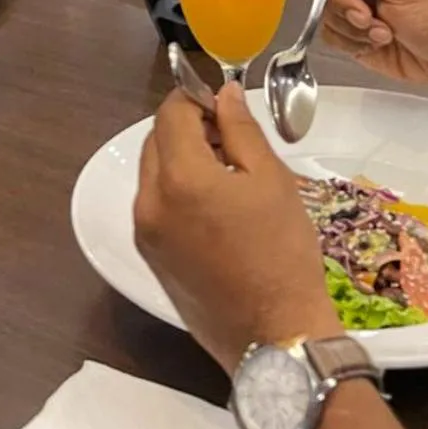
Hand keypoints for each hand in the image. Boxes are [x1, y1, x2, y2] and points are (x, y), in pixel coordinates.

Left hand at [134, 86, 339, 373]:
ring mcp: (145, 233)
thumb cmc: (282, 253)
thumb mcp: (270, 179)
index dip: (196, 98)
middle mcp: (149, 202)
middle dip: (187, 127)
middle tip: (231, 138)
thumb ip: (241, 129)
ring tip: (228, 173)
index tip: (224, 104)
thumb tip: (223, 93)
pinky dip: (176, 190)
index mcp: (179, 178)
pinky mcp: (150, 257)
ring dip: (180, 158)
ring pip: (153, 173)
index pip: (171, 113)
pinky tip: (214, 206)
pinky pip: (155, 205)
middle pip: (156, 140)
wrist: (274, 335)